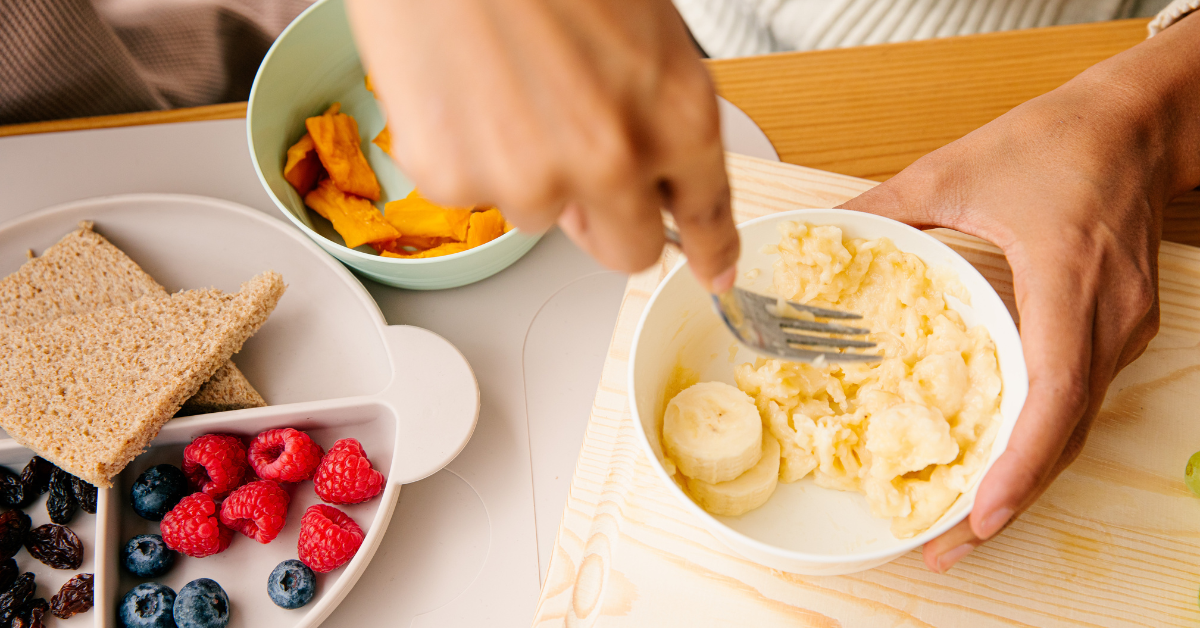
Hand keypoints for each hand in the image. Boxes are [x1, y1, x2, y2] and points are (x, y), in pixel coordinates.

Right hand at [346, 0, 738, 290]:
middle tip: (579, 168)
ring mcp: (529, 177)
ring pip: (539, 215)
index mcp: (677, 113)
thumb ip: (655, 108)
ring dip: (530, 173)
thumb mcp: (643, 23)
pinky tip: (464, 90)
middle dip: (609, 220)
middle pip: (627, 250)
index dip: (712, 250)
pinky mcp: (455, 179)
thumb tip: (644, 165)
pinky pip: (472, 193)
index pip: (710, 215)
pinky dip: (466, 155)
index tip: (713, 272)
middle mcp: (612, 160)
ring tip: (506, 89)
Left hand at [841, 14, 1199, 571]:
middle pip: (1064, 432)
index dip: (1019, 462)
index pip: (1054, 390)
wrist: (1140, 122)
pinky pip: (1080, 400)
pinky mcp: (1121, 329)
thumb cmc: (1058, 140)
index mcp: (1065, 278)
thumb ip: (886, 206)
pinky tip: (998, 463)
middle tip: (948, 549)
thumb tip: (823, 232)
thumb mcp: (956, 167)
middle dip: (1010, 500)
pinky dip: (1041, 441)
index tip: (982, 515)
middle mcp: (1106, 318)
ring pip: (1075, 425)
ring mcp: (1123, 328)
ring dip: (1026, 479)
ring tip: (965, 524)